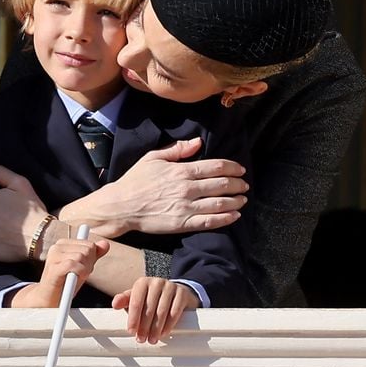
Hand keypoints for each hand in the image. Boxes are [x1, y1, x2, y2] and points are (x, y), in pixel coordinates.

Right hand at [9, 238, 109, 306]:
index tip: (83, 268)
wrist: (48, 300)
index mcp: (63, 243)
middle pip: (87, 250)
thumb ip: (94, 255)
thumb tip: (106, 244)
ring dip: (84, 270)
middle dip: (89, 264)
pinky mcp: (53, 268)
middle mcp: (57, 247)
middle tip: (80, 275)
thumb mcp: (83, 267)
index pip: (90, 244)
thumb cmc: (66, 283)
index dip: (92, 259)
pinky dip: (79, 272)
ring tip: (76, 278)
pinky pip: (73, 264)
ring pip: (81, 256)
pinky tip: (75, 279)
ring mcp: (53, 256)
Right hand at [80, 138, 248, 236]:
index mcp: (182, 170)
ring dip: (236, 201)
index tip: (240, 169)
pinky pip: (210, 222)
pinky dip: (226, 218)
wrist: (121, 206)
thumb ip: (177, 149)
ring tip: (243, 199)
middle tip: (245, 184)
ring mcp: (186, 207)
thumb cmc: (135, 180)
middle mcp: (187, 188)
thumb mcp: (153, 158)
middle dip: (238, 184)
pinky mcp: (182, 224)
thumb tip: (197, 142)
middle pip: (222, 185)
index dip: (233, 167)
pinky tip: (235, 216)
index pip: (216, 167)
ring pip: (220, 204)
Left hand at [112, 278, 198, 343]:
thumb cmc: (150, 298)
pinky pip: (175, 312)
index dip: (133, 318)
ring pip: (162, 311)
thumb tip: (115, 304)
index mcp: (142, 283)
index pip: (136, 302)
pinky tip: (164, 333)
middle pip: (149, 308)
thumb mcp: (136, 297)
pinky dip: (169, 325)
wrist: (174, 292)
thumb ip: (124, 300)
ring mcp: (170, 287)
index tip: (131, 331)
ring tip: (152, 340)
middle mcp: (156, 282)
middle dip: (144, 326)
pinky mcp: (182, 294)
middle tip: (141, 339)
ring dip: (156, 328)